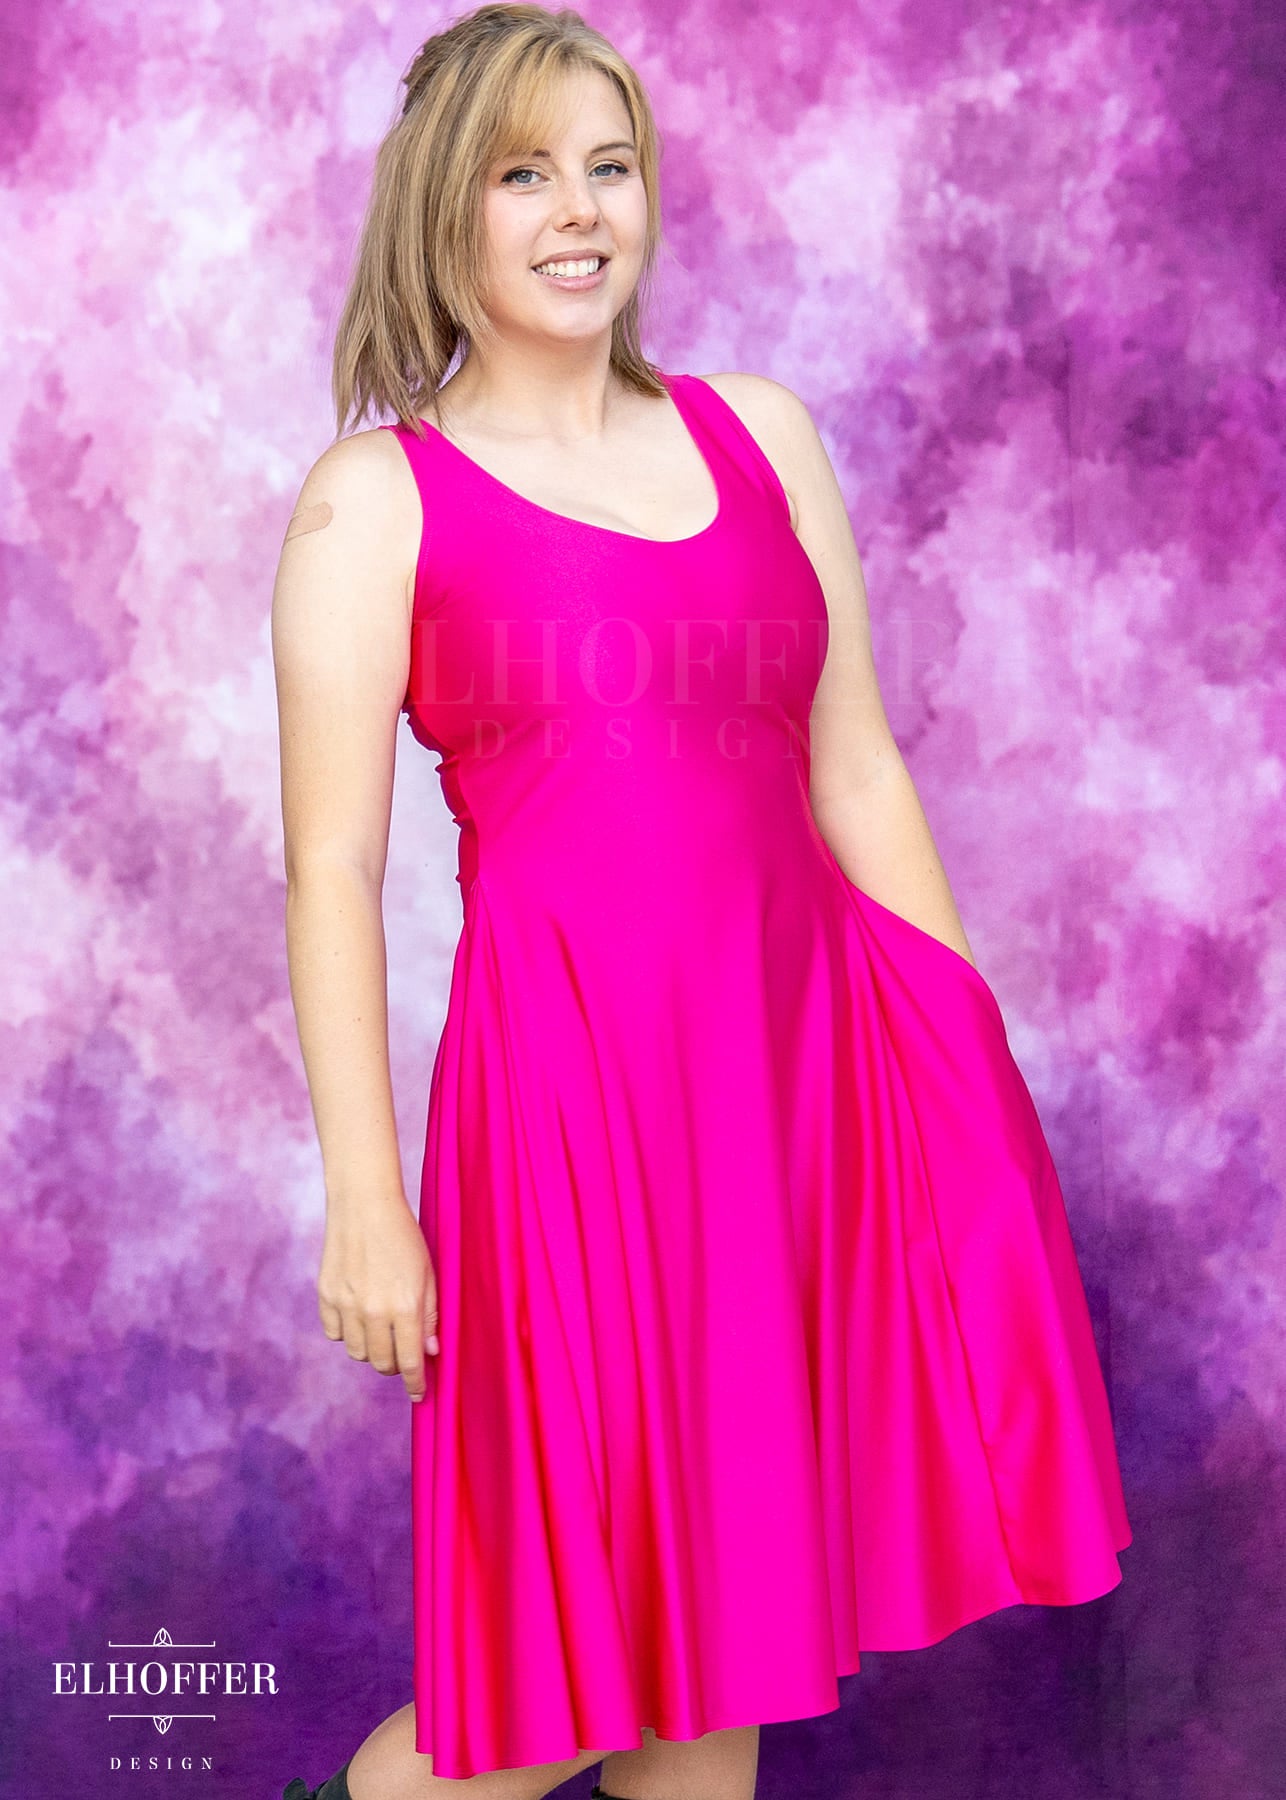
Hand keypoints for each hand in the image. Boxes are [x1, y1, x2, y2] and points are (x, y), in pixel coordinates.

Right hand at [316, 1195, 439, 1401]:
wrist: (364, 1204)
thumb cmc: (404, 1236)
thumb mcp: (428, 1273)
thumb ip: (430, 1315)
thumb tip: (430, 1352)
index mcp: (404, 1306)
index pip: (410, 1362)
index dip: (415, 1384)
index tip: (419, 1394)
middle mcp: (373, 1311)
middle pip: (382, 1363)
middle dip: (395, 1365)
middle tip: (402, 1352)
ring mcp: (346, 1304)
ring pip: (357, 1353)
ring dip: (371, 1350)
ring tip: (380, 1330)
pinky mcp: (326, 1295)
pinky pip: (335, 1333)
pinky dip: (347, 1332)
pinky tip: (357, 1315)